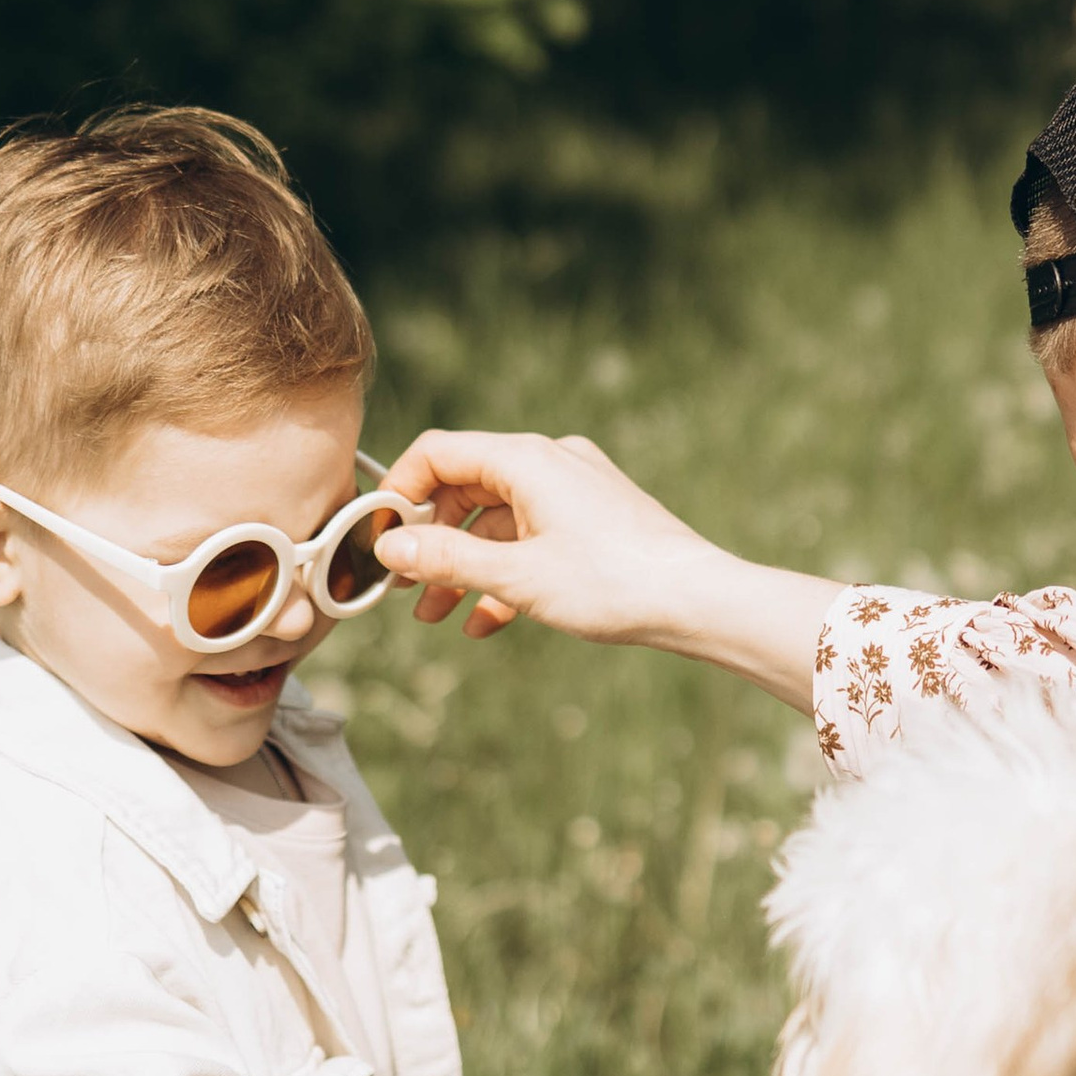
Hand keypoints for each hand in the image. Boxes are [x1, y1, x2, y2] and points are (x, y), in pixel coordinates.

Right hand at [371, 429, 834, 708]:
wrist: (699, 600)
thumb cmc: (612, 583)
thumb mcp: (515, 575)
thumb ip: (444, 558)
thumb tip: (388, 545)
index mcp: (526, 458)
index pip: (438, 453)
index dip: (398, 493)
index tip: (376, 538)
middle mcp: (550, 461)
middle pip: (465, 487)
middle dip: (429, 540)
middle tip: (401, 587)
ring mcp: (576, 488)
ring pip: (499, 520)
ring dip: (464, 566)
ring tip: (436, 616)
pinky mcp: (595, 518)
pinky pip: (534, 536)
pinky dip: (506, 572)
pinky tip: (487, 621)